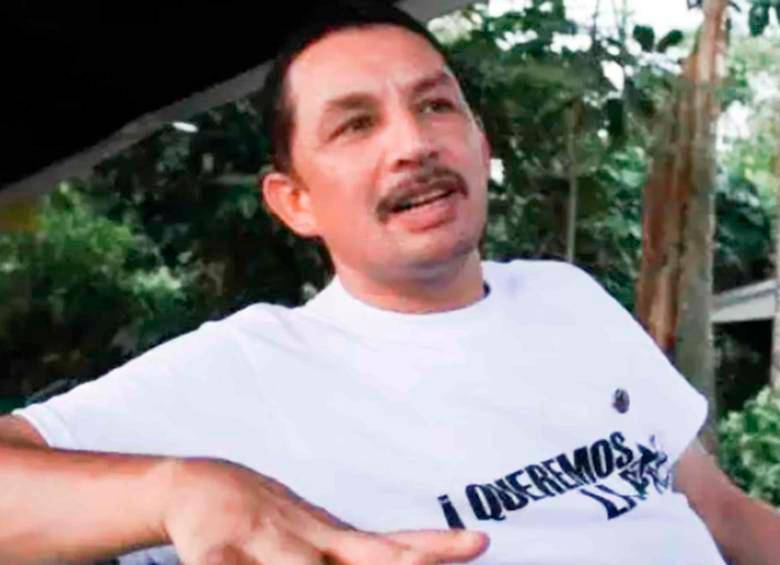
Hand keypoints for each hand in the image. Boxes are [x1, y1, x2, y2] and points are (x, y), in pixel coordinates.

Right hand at [162, 458, 487, 563]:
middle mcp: (305, 534)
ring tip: (360, 564)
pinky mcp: (215, 549)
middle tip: (434, 559)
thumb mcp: (321, 537)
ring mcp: (261, 540)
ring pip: (296, 563)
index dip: (435, 547)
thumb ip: (370, 550)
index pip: (392, 544)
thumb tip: (423, 557)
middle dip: (398, 561)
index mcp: (331, 537)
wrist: (197, 484)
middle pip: (358, 553)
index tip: (478, 543)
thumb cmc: (269, 521)